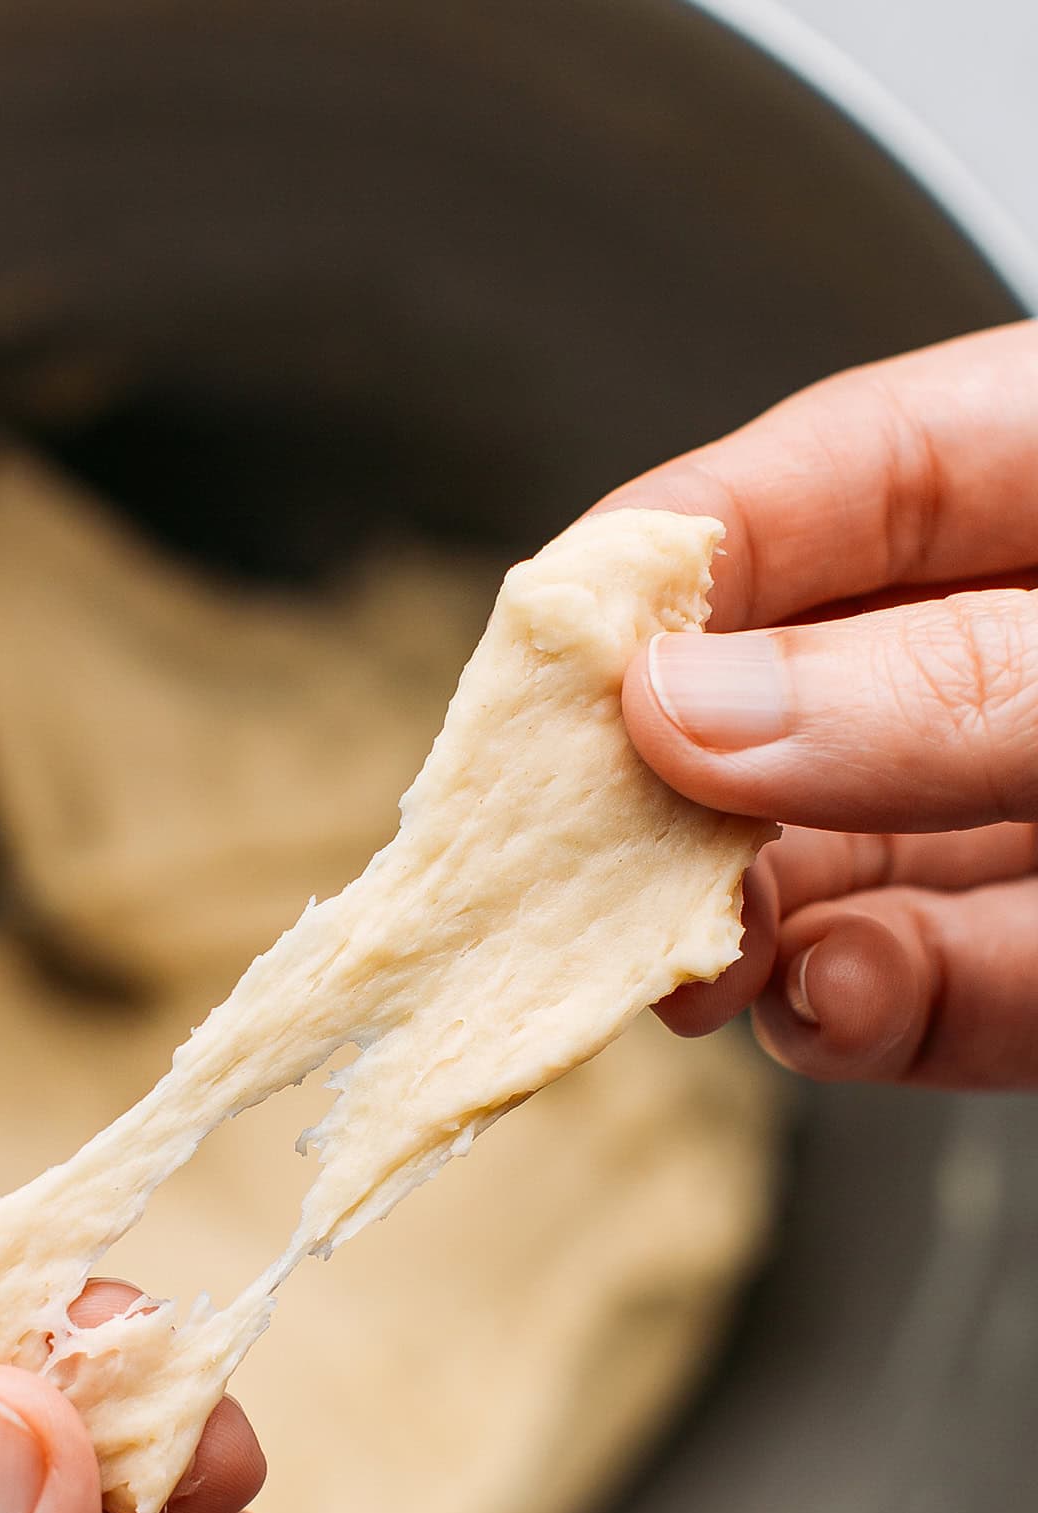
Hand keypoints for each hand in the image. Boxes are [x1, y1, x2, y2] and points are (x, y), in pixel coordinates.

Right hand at [608, 319, 1037, 1087]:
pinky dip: (873, 1011)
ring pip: (851, 858)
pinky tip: (832, 1004)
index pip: (831, 480)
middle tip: (578, 851)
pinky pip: (948, 985)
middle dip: (679, 784)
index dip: (672, 559)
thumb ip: (951, 682)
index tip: (545, 654)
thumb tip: (694, 709)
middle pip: (798, 690)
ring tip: (693, 966)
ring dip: (753, 923)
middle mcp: (1034, 649)